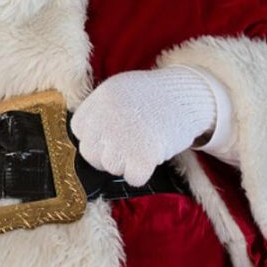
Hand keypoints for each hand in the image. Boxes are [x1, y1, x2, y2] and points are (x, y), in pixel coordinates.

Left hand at [71, 66, 217, 185]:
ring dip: (125, 163)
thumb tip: (88, 134)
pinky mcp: (142, 156)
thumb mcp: (120, 88)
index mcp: (99, 100)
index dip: (94, 136)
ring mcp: (122, 139)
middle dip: (106, 154)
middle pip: (90, 152)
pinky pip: (132, 178)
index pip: (79, 130)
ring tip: (141, 146)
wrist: (188, 95)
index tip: (108, 135)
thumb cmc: (154, 93)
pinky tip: (151, 157)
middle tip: (126, 147)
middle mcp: (105, 119)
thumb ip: (101, 109)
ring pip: (110, 167)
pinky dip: (142, 173)